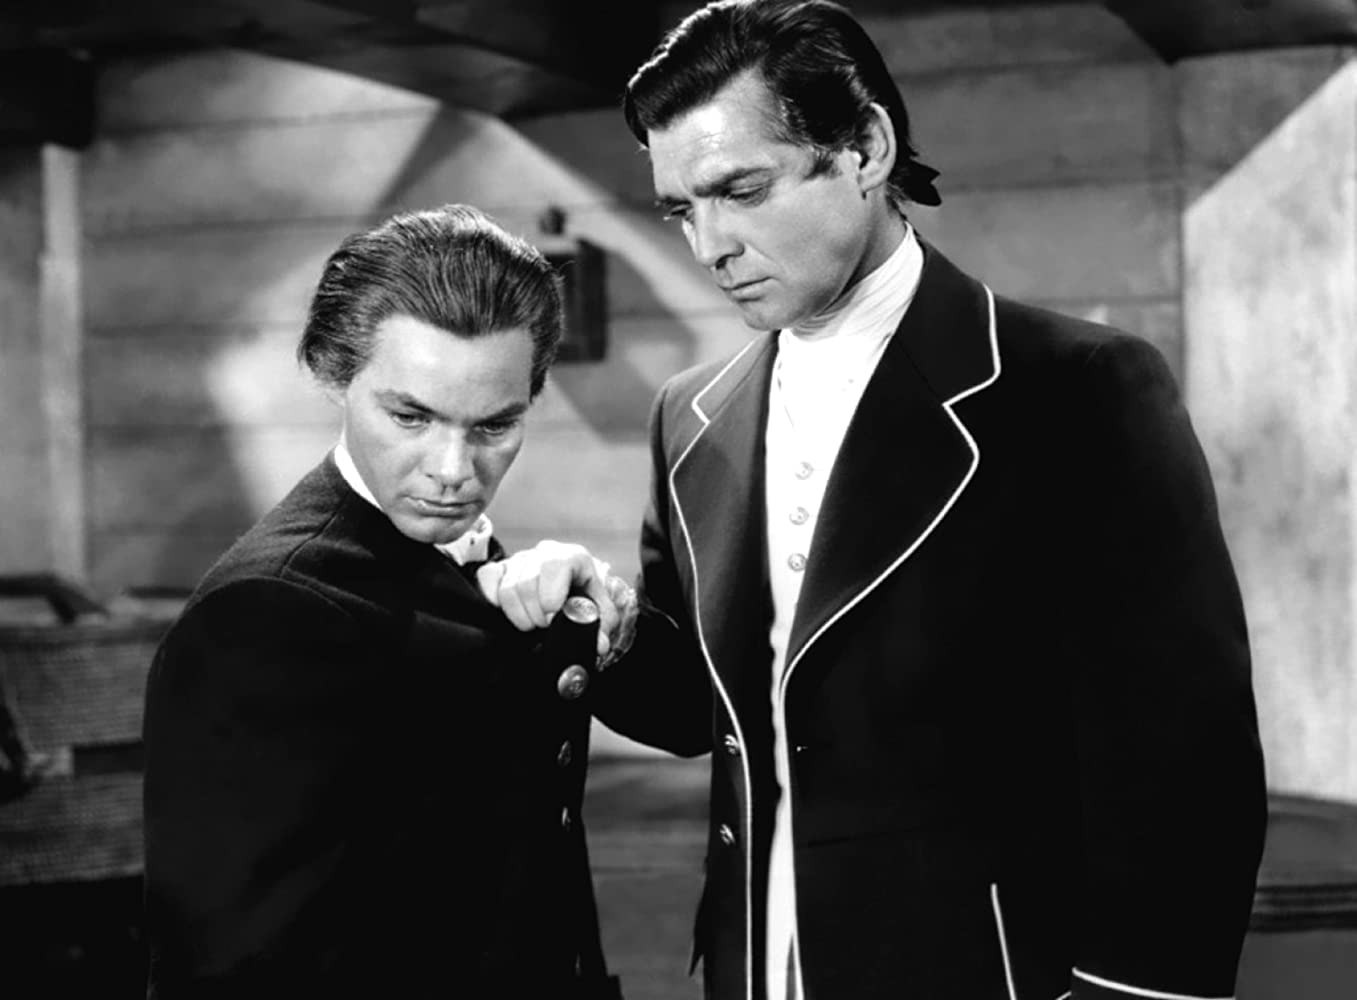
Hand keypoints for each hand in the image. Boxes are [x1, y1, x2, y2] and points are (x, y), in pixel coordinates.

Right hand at [476, 541, 636, 663]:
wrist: (573, 593)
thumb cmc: (586, 601)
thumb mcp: (601, 615)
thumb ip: (600, 628)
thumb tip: (598, 646)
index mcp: (572, 556)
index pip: (554, 565)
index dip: (550, 596)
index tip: (553, 618)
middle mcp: (544, 552)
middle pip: (526, 583)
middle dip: (535, 614)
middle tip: (544, 626)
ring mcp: (519, 559)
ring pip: (506, 589)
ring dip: (518, 615)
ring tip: (533, 623)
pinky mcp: (499, 568)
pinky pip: (487, 579)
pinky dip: (495, 602)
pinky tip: (513, 612)